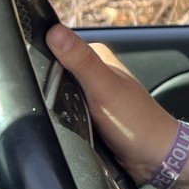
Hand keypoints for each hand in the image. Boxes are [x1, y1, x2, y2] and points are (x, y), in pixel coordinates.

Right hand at [46, 25, 181, 184]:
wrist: (154, 157)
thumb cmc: (137, 122)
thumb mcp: (104, 87)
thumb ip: (81, 60)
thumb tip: (55, 32)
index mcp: (97, 56)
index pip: (57, 47)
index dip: (42, 60)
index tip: (33, 76)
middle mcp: (94, 72)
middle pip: (54, 73)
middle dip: (46, 88)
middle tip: (54, 104)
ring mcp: (90, 94)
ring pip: (56, 95)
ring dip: (52, 106)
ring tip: (60, 117)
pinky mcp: (88, 115)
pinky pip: (64, 113)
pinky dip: (61, 119)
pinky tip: (63, 126)